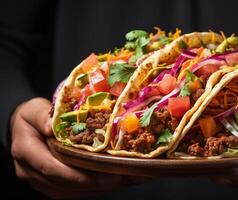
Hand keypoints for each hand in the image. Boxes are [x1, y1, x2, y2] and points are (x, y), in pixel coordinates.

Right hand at [10, 98, 145, 198]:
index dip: (78, 174)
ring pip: (68, 192)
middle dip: (93, 183)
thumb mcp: (34, 109)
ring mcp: (38, 181)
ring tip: (119, 179)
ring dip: (95, 189)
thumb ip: (41, 116)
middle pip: (63, 184)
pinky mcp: (48, 185)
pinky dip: (90, 189)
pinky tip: (108, 182)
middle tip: (119, 177)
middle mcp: (29, 171)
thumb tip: (51, 125)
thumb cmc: (32, 117)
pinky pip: (70, 193)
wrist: (25, 128)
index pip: (51, 168)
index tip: (103, 172)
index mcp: (25, 150)